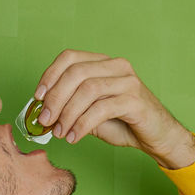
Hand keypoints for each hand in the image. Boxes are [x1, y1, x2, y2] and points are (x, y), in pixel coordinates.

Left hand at [31, 49, 194, 168]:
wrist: (157, 137)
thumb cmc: (124, 123)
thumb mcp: (90, 112)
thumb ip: (70, 107)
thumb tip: (41, 112)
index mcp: (104, 63)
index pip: (70, 57)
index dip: (49, 76)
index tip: (37, 98)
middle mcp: (117, 66)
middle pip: (76, 73)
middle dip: (55, 98)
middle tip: (44, 120)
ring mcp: (128, 81)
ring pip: (87, 90)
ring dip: (67, 113)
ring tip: (59, 132)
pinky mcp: (135, 100)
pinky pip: (101, 109)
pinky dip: (82, 125)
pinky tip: (74, 137)